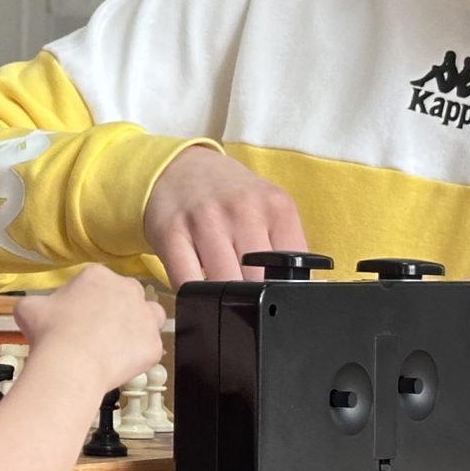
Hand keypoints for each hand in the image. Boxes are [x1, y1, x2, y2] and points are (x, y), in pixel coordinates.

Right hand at [12, 265, 165, 396]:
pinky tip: (120, 365)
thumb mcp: (28, 309)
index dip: (90, 300)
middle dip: (118, 309)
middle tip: (100, 331)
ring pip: (150, 315)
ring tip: (119, 344)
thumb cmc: (49, 334)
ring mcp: (145, 316)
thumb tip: (34, 308)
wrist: (70, 365)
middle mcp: (127, 288)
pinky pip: (151, 348)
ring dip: (139, 325)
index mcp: (98, 275)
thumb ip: (36, 303)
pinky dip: (139, 356)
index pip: (100, 283)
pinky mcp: (153, 343)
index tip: (80, 317)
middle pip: (129, 294)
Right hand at [141, 148, 306, 288]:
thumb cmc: (230, 198)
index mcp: (277, 207)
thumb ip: (286, 248)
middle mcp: (243, 210)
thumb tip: (298, 295)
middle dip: (255, 302)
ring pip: (223, 286)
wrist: (181, 168)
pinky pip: (187, 283)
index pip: (295, 268)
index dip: (286, 293)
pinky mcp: (171, 233)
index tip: (278, 299)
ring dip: (225, 303)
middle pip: (258, 282)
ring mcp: (206, 220)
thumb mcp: (269, 210)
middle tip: (248, 302)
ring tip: (224, 298)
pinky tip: (198, 291)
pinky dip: (194, 297)